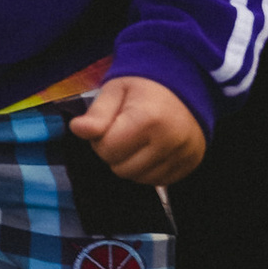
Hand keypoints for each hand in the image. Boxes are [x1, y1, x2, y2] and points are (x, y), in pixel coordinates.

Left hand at [70, 73, 205, 187]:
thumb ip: (97, 113)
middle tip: (124, 132)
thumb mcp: (115, 90)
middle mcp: (169, 141)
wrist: (186, 87)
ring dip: (130, 162)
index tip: (110, 124)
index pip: (107, 150)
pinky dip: (148, 169)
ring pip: (137, 178)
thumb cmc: (145, 88)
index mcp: (148, 119)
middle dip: (115, 152)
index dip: (100, 138)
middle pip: (121, 168)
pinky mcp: (189, 165)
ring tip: (138, 140)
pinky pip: (156, 181)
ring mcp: (182, 155)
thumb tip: (77, 129)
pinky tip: (151, 149)